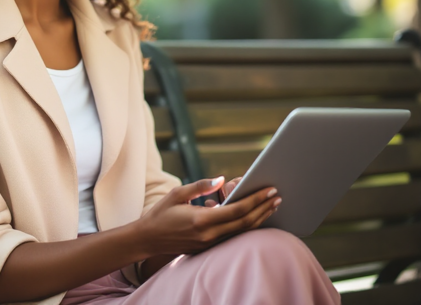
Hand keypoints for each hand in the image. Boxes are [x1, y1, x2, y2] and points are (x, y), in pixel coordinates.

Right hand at [137, 177, 280, 256]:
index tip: (269, 190)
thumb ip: (201, 186)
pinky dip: (246, 225)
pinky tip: (253, 216)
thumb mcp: (177, 194)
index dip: (256, 199)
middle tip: (277, 196)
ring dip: (259, 218)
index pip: (237, 210)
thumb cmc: (161, 213)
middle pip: (245, 222)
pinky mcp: (209, 247)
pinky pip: (233, 236)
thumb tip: (222, 179)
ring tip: (271, 206)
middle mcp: (209, 234)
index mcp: (202, 220)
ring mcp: (210, 243)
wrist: (148, 239)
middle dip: (263, 208)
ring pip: (242, 231)